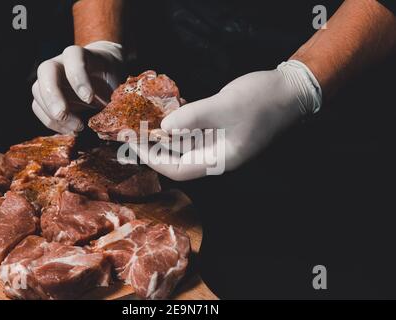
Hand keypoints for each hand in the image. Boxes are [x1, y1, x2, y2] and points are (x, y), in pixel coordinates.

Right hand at [32, 41, 122, 133]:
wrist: (101, 74)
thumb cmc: (108, 79)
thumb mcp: (116, 85)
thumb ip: (115, 100)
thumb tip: (111, 125)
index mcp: (80, 55)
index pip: (73, 57)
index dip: (78, 77)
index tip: (89, 99)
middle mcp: (60, 63)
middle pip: (46, 71)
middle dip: (53, 96)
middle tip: (64, 115)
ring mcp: (49, 78)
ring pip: (38, 92)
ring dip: (53, 114)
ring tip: (76, 129)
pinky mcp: (45, 94)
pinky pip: (38, 107)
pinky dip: (51, 122)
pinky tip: (69, 130)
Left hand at [130, 60, 321, 180]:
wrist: (292, 90)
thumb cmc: (262, 101)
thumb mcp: (225, 106)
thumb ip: (193, 117)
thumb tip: (163, 127)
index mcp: (220, 160)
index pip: (178, 170)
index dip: (153, 160)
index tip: (133, 145)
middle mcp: (217, 156)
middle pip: (178, 160)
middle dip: (153, 148)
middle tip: (131, 134)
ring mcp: (219, 142)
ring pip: (184, 145)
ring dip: (164, 136)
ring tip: (143, 123)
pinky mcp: (221, 128)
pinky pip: (194, 131)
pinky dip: (179, 124)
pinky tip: (167, 112)